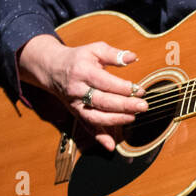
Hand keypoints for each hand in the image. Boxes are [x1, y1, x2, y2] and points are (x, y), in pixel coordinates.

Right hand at [17, 35, 148, 151]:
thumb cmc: (79, 59)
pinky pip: (87, 127)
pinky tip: (111, 146)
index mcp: (82, 71)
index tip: (140, 90)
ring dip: (115, 120)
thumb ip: (114, 54)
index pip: (105, 82)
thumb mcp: (94, 49)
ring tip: (132, 117)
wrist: (53, 69)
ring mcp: (76, 104)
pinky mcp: (76, 113)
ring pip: (94, 116)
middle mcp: (77, 89)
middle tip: (143, 106)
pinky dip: (99, 138)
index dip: (124, 87)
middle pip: (102, 101)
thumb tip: (133, 57)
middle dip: (124, 105)